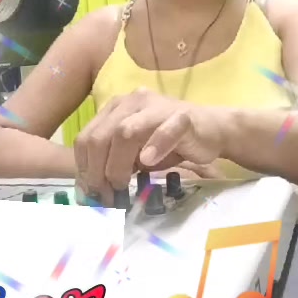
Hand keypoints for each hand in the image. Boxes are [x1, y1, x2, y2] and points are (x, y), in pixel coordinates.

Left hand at [73, 88, 225, 205]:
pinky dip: (154, 146)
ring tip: (122, 185)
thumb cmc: (170, 144)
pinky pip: (164, 130)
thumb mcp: (135, 153)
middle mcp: (132, 102)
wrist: (213, 130)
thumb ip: (113, 161)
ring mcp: (157, 107)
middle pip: (101, 136)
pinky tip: (148, 162)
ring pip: (125, 132)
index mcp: (116, 108)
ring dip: (118, 165)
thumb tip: (91, 190)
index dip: (84, 168)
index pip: (86, 137)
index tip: (90, 192)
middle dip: (98, 171)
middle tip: (106, 195)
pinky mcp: (182, 117)